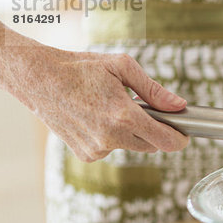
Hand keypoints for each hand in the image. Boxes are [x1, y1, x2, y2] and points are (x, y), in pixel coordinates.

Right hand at [18, 48, 188, 161]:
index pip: (166, 140)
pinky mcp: (87, 155)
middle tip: (144, 110)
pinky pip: (112, 149)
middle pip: (151, 145)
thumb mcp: (122, 67)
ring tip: (112, 108)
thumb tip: (179, 105)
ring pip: (131, 147)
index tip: (184, 134)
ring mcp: (97, 149)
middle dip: (154, 130)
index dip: (180, 139)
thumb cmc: (80, 67)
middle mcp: (111, 137)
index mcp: (123, 115)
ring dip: (131, 133)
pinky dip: (112, 137)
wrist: (38, 79)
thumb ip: (154, 90)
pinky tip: (96, 119)